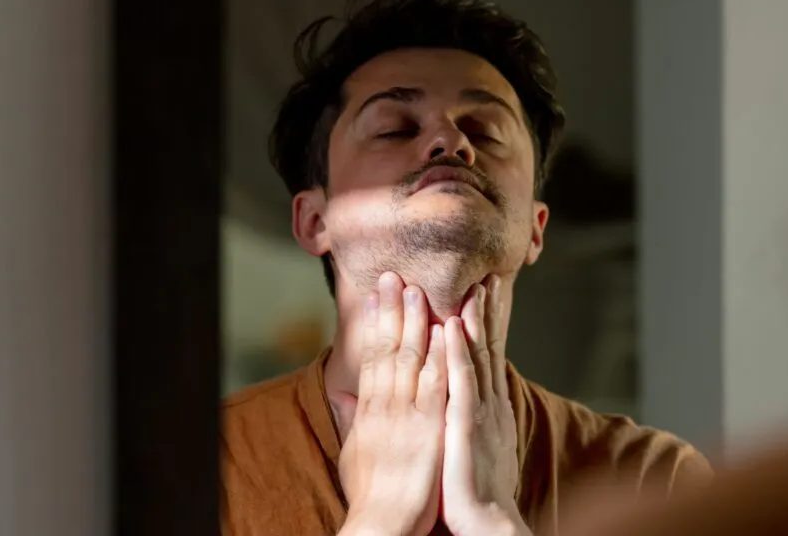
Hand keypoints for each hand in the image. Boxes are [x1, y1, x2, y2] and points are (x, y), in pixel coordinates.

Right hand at [336, 272, 447, 535]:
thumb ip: (352, 416)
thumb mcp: (354, 450)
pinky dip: (438, 356)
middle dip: (392, 311)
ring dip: (415, 323)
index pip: (373, 357)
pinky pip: (435, 384)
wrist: (382, 524)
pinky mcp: (429, 428)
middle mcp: (385, 407)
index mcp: (370, 410)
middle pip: (388, 349)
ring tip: (418, 290)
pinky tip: (444, 332)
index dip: (377, 323)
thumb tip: (343, 392)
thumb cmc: (371, 493)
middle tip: (395, 277)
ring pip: (410, 359)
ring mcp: (407, 416)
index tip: (379, 295)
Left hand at [441, 276, 528, 535]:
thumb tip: (460, 401)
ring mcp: (478, 411)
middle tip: (489, 276)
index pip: (487, 355)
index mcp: (486, 406)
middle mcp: (488, 402)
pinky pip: (461, 380)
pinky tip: (454, 326)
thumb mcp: (470, 445)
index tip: (485, 292)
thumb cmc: (474, 489)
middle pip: (488, 347)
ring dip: (475, 319)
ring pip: (477, 355)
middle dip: (488, 311)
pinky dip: (458, 350)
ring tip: (474, 286)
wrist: (487, 522)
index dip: (487, 323)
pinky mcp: (465, 424)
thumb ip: (463, 417)